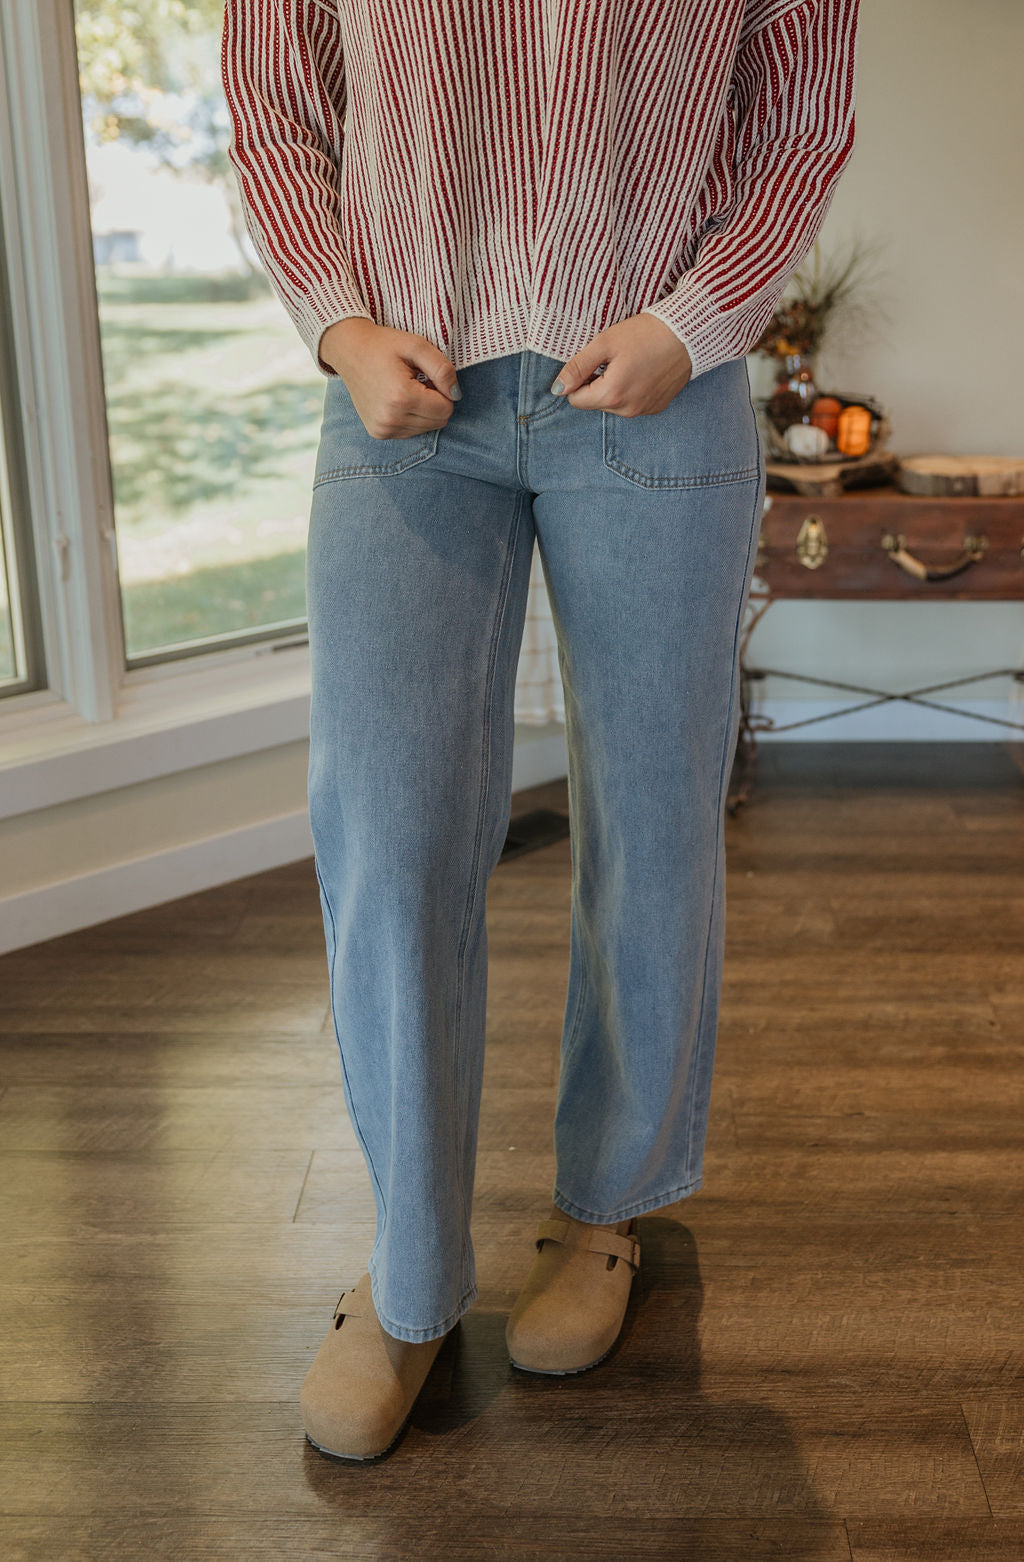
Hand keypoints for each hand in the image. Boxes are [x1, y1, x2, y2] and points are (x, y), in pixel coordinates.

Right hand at [318, 318, 460, 438]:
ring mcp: (383, 429)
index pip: (446, 409)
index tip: (426, 375)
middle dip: (435, 402)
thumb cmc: (384, 345)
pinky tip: (397, 399)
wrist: (349, 351)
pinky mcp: (379, 433)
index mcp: (401, 398)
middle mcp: (390, 419)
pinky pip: (411, 432)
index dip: (443, 390)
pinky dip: (411, 417)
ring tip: (406, 389)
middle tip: (417, 381)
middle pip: (438, 422)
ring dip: (424, 410)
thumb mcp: (417, 346)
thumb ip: (442, 369)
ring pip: (426, 429)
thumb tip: (456, 394)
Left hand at [549, 313, 692, 415]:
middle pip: (595, 403)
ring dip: (615, 387)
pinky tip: (644, 370)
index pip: (576, 400)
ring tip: (632, 363)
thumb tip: (557, 389)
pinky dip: (632, 389)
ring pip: (613, 404)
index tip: (595, 361)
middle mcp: (627, 411)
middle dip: (598, 382)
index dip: (580, 379)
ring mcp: (644, 411)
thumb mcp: (605, 343)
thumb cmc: (646, 333)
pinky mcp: (656, 407)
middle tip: (616, 358)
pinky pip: (632, 403)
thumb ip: (578, 367)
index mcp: (612, 395)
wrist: (688, 333)